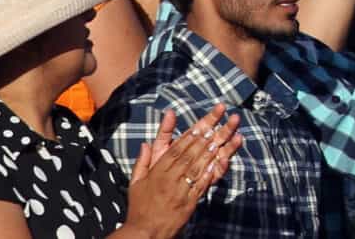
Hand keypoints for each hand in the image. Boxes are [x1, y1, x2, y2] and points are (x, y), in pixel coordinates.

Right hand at [122, 106, 238, 238]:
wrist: (145, 233)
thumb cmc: (140, 207)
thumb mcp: (135, 183)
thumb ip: (142, 162)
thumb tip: (146, 143)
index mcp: (156, 174)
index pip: (174, 151)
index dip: (188, 137)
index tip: (199, 126)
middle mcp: (168, 180)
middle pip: (188, 156)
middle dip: (201, 141)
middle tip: (214, 128)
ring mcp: (180, 192)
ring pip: (196, 168)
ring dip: (208, 154)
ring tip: (218, 141)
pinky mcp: (188, 203)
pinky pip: (200, 186)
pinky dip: (208, 174)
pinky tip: (216, 164)